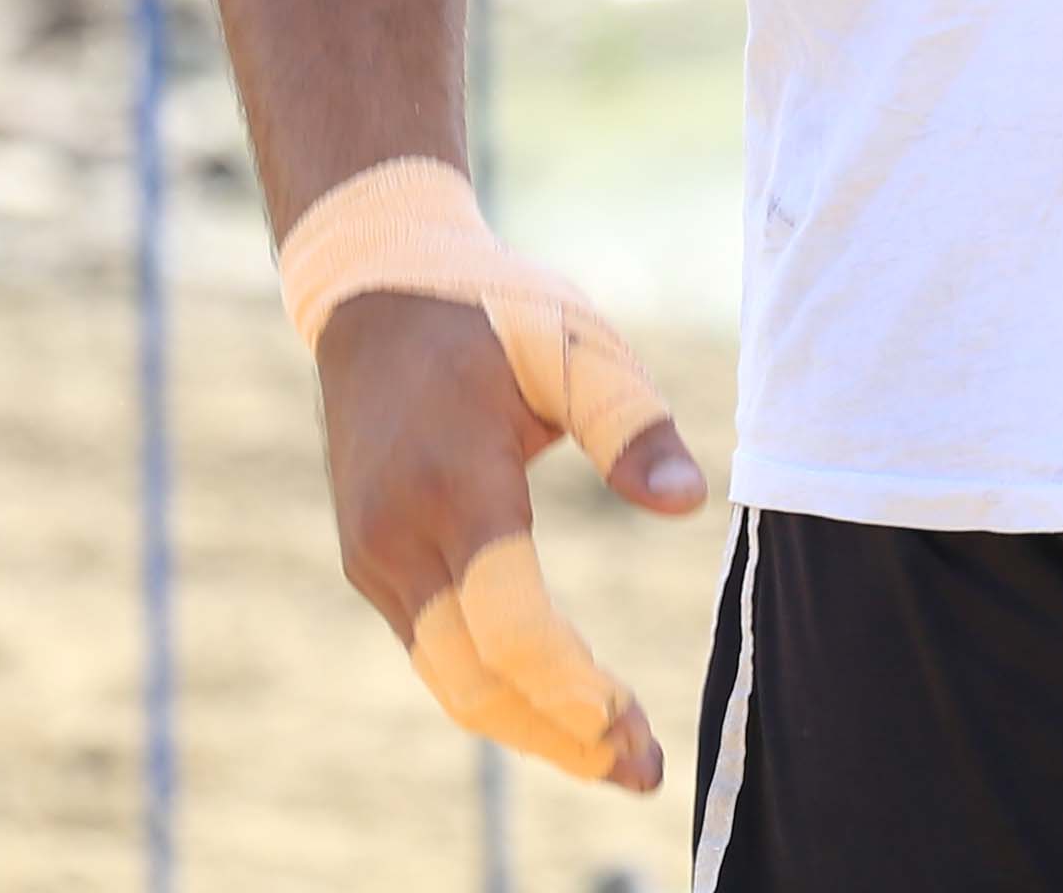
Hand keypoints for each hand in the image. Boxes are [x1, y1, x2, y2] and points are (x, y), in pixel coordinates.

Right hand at [316, 287, 706, 792]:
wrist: (375, 291)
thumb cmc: (492, 311)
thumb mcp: (575, 343)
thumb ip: (631, 422)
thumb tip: (689, 500)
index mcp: (453, 486)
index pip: (512, 631)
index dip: (576, 693)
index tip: (637, 730)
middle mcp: (398, 538)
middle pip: (474, 683)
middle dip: (560, 738)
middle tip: (642, 771)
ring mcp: (374, 557)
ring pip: (448, 678)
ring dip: (529, 726)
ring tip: (613, 754)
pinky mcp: (372, 561)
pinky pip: (432, 650)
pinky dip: (494, 689)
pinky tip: (555, 704)